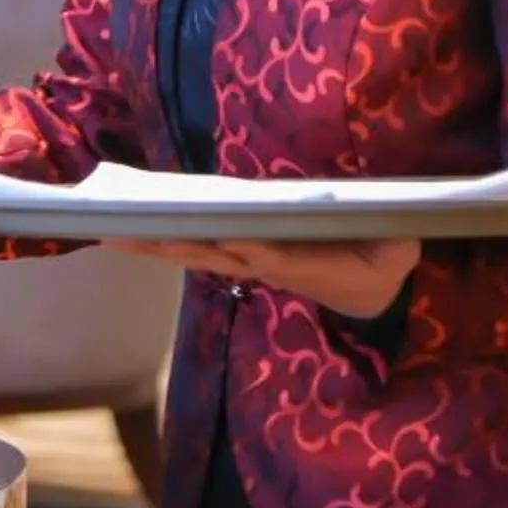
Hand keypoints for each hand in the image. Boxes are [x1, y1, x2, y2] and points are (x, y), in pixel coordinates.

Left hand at [111, 234, 420, 318]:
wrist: (371, 290)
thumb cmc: (384, 261)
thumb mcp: (396, 250)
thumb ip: (392, 239)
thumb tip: (391, 217)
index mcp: (306, 263)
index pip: (271, 255)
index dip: (247, 247)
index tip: (223, 237)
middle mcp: (268, 262)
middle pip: (213, 255)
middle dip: (171, 245)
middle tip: (125, 234)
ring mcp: (252, 260)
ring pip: (198, 253)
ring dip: (157, 246)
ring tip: (112, 233)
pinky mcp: (246, 253)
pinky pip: (201, 245)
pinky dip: (169, 239)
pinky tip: (137, 232)